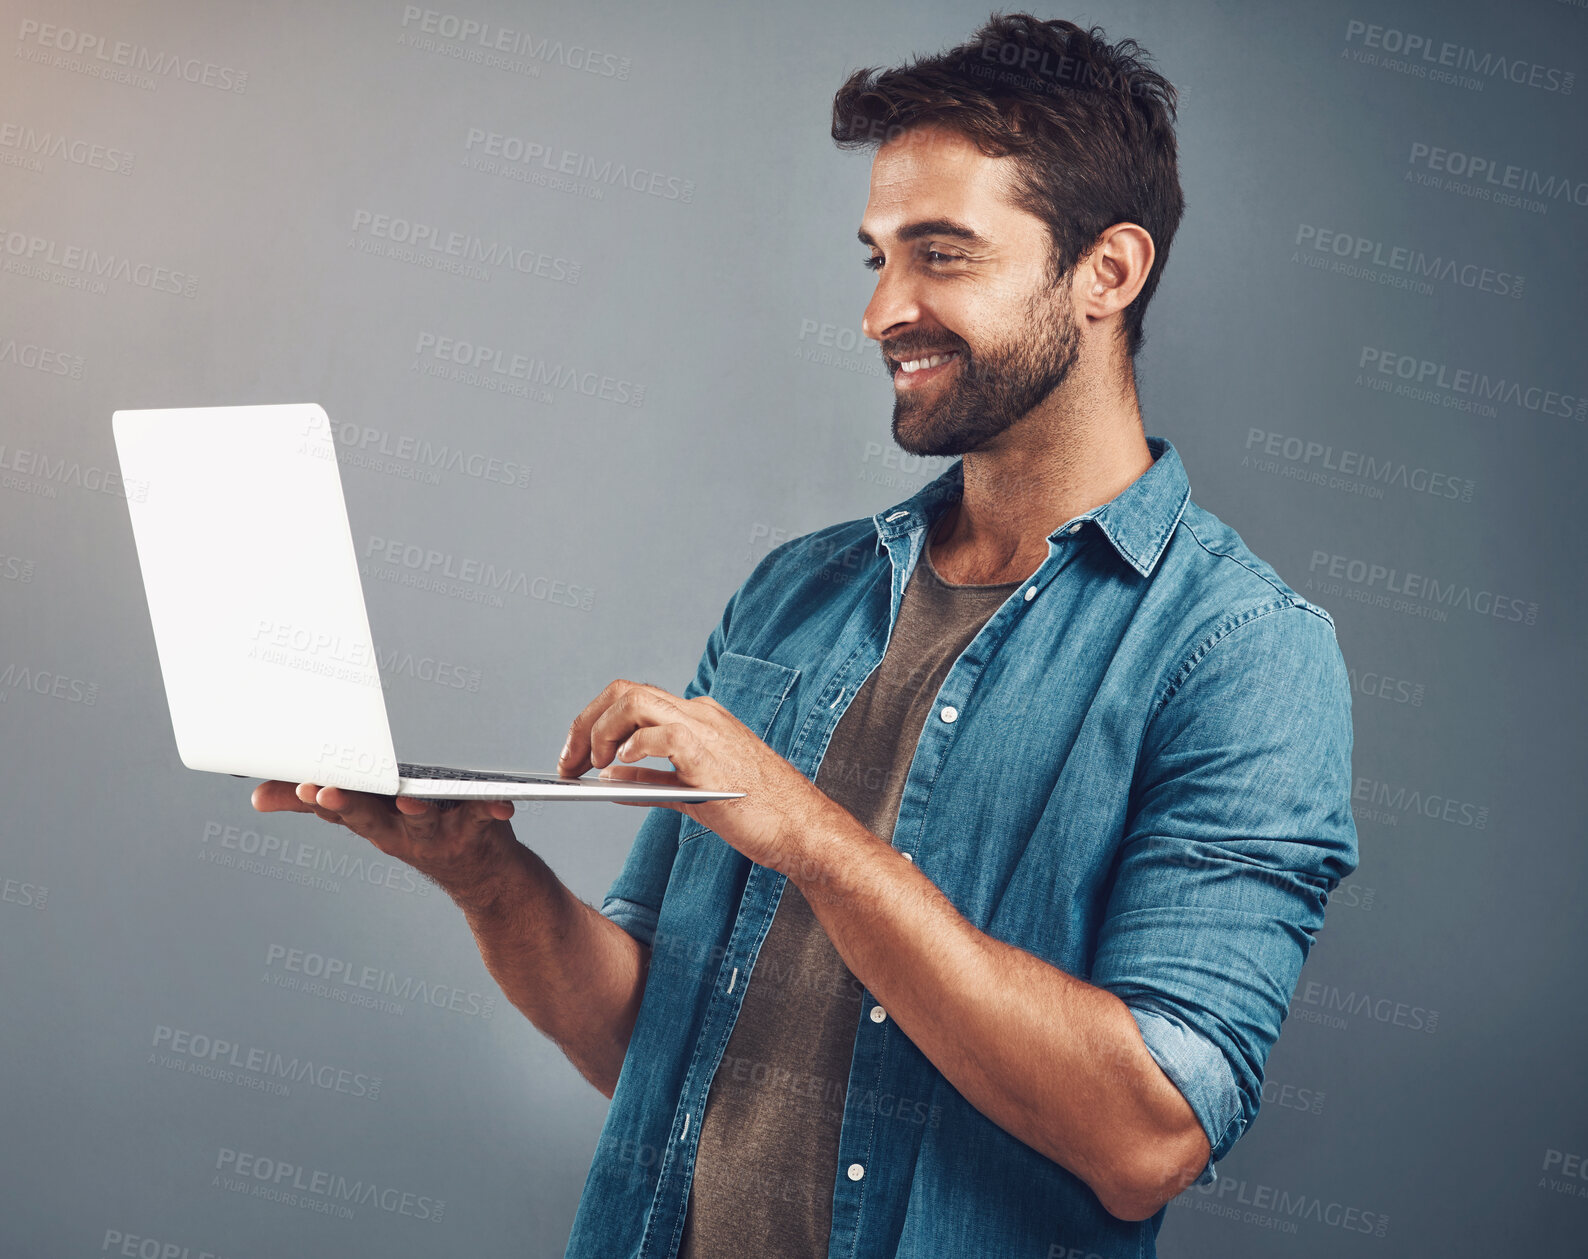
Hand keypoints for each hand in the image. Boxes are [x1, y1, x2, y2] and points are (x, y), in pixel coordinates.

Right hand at [251, 781, 517, 907]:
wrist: (482, 875)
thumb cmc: (419, 832)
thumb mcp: (365, 817)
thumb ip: (313, 804)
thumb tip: (258, 796)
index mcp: (375, 821)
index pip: (340, 808)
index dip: (320, 798)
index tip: (302, 787)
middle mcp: (402, 828)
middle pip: (371, 814)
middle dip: (348, 803)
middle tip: (325, 792)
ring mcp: (440, 829)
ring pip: (422, 816)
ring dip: (414, 808)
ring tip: (407, 801)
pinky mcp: (480, 823)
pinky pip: (486, 812)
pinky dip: (493, 808)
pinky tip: (503, 805)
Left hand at [557, 679, 831, 870]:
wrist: (800, 828)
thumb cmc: (758, 813)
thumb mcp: (691, 793)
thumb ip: (651, 781)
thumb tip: (611, 778)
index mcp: (698, 718)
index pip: (632, 700)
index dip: (594, 723)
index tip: (575, 755)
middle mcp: (698, 713)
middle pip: (623, 691)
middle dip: (585, 722)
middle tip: (568, 761)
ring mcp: (704, 728)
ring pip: (633, 701)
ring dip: (599, 731)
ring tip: (590, 765)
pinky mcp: (707, 753)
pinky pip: (658, 734)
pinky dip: (630, 749)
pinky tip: (619, 769)